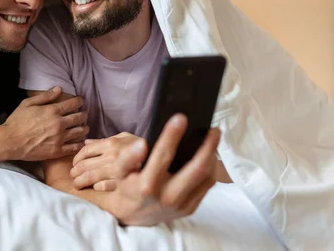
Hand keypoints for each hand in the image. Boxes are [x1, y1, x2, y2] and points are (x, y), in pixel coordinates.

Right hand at [2, 87, 88, 160]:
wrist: (10, 141)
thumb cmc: (17, 121)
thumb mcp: (28, 103)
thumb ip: (45, 96)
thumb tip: (59, 89)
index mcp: (52, 111)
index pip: (73, 104)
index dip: (79, 101)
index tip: (81, 101)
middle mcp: (59, 124)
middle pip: (79, 117)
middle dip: (84, 114)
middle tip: (84, 114)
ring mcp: (59, 138)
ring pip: (80, 132)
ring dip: (85, 128)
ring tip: (85, 127)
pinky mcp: (57, 151)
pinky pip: (74, 147)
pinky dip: (80, 144)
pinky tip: (80, 142)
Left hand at [71, 132, 145, 190]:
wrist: (160, 159)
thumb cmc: (140, 147)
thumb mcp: (124, 137)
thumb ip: (104, 140)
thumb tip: (86, 142)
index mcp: (110, 144)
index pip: (85, 151)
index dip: (76, 158)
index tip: (74, 163)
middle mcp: (111, 157)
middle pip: (84, 165)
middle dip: (74, 171)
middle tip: (72, 175)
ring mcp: (116, 171)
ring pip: (90, 177)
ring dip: (79, 181)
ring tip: (77, 184)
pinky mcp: (122, 183)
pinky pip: (103, 186)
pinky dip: (96, 187)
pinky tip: (93, 187)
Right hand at [106, 114, 220, 226]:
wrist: (132, 216)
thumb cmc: (126, 188)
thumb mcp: (119, 173)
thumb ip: (128, 158)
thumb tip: (141, 143)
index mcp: (147, 186)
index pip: (163, 156)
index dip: (172, 135)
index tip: (181, 117)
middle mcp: (167, 197)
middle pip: (196, 168)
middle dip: (208, 146)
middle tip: (214, 129)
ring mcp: (181, 205)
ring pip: (206, 178)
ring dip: (212, 157)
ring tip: (213, 140)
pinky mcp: (190, 209)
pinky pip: (206, 186)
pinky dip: (210, 170)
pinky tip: (208, 156)